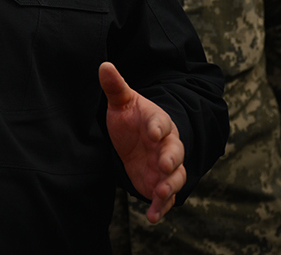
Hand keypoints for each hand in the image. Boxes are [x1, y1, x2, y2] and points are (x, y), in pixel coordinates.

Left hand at [100, 61, 186, 222]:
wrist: (137, 140)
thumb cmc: (131, 119)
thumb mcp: (122, 103)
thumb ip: (115, 87)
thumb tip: (104, 64)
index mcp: (158, 122)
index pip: (161, 122)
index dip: (158, 127)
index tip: (153, 131)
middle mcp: (167, 145)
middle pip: (176, 151)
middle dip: (171, 158)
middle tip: (164, 164)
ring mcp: (166, 166)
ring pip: (177, 176)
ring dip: (170, 185)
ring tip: (160, 193)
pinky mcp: (160, 183)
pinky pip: (167, 197)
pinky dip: (162, 207)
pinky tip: (153, 217)